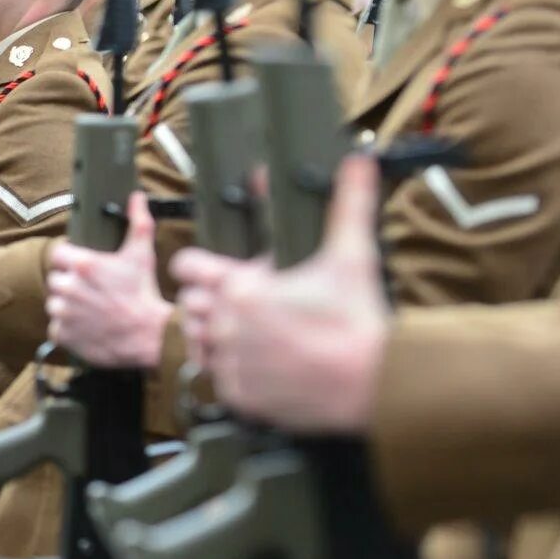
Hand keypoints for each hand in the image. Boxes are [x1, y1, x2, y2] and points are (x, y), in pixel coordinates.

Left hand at [47, 193, 171, 367]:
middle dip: (70, 284)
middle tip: (92, 291)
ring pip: (55, 304)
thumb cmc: (144, 293)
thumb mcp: (142, 254)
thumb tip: (137, 197)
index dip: (69, 260)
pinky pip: (56, 328)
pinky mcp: (63, 334)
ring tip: (91, 310)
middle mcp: (68, 287)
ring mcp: (63, 312)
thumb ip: (138, 222)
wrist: (148, 335)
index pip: (57, 255)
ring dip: (67, 307)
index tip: (82, 267)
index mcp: (82, 265)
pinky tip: (87, 327)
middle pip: (56, 281)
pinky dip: (68, 329)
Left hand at [172, 154, 386, 431]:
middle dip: (210, 302)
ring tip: (250, 335)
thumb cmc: (358, 318)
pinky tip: (260, 364)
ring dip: (217, 338)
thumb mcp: (351, 254)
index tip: (216, 271)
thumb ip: (348, 204)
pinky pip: (217, 380)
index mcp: (241, 288)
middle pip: (190, 305)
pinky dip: (233, 374)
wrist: (373, 380)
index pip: (186, 267)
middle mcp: (227, 325)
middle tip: (241, 305)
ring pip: (199, 344)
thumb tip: (357, 163)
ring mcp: (231, 363)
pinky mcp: (240, 395)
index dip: (199, 266)